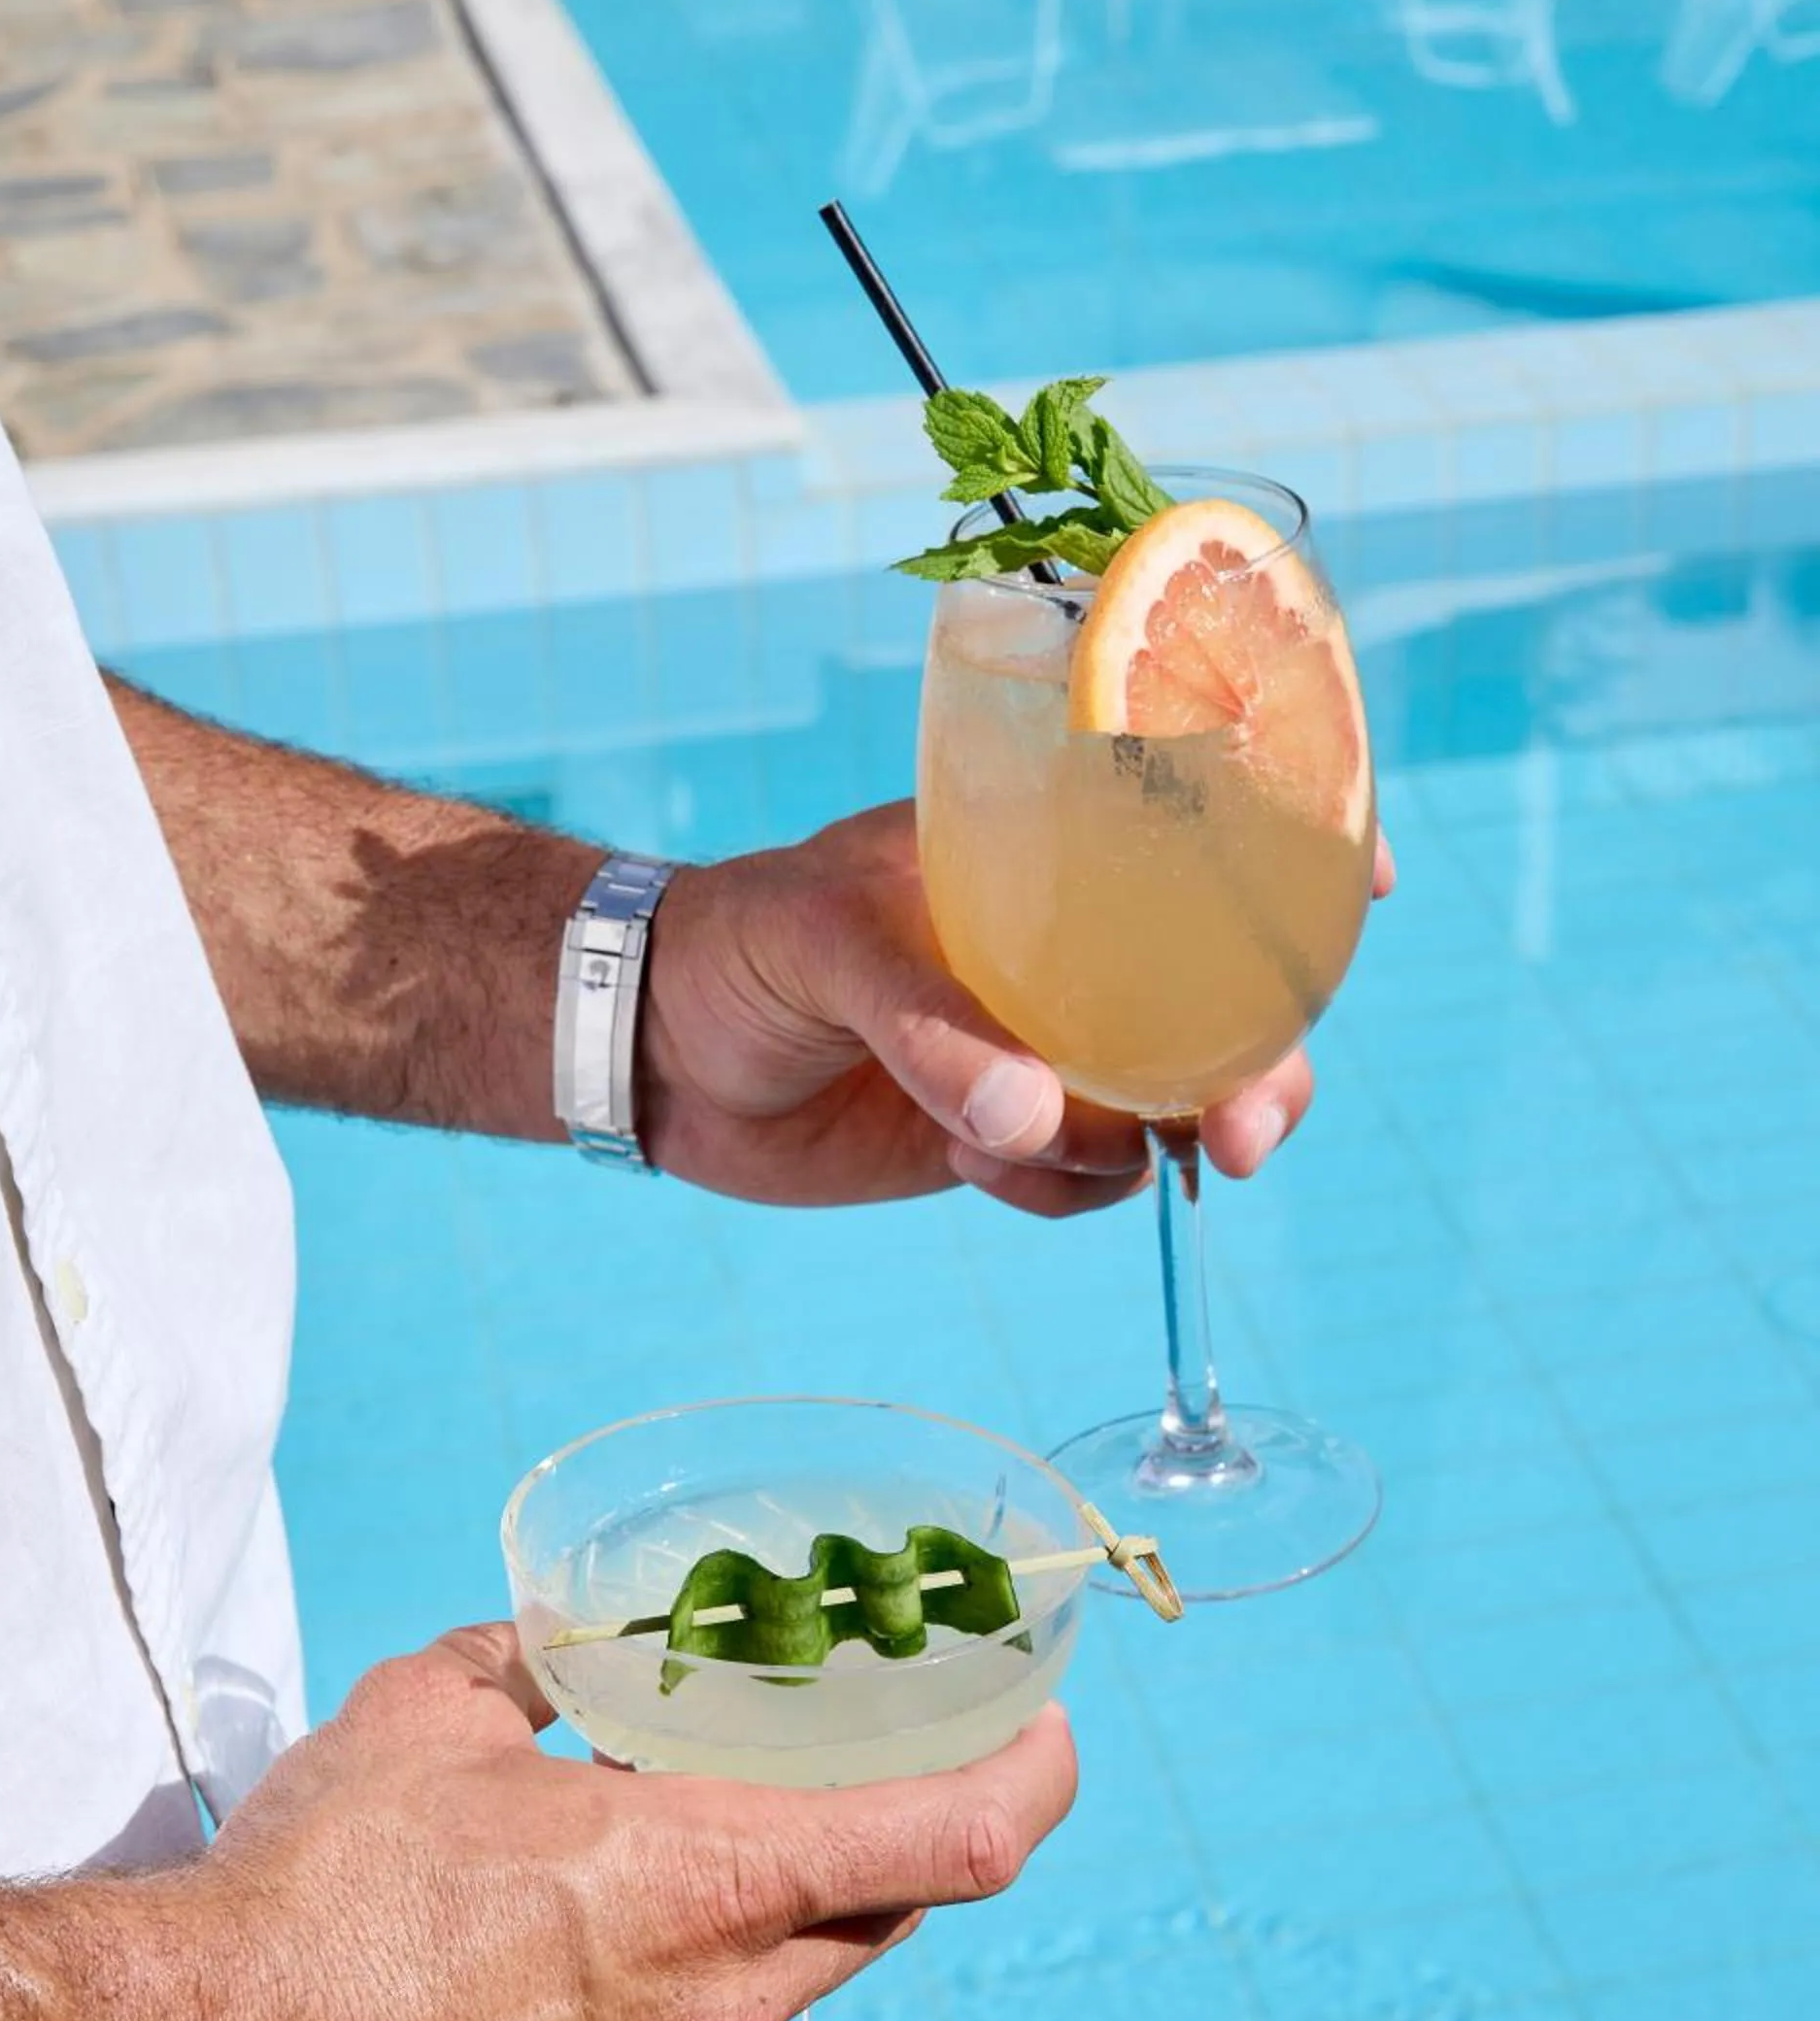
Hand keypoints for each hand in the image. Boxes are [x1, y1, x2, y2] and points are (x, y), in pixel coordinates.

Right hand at [115, 1624, 1076, 2020]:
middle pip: (893, 1906)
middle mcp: (720, 1997)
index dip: (1036, 1774)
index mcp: (710, 1877)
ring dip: (790, 1893)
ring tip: (707, 1819)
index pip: (963, 1840)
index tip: (1045, 1721)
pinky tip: (601, 1919)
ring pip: (797, 1973)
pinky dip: (700, 1962)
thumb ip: (533, 1660)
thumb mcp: (432, 1713)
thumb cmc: (317, 1889)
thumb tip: (566, 1639)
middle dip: (906, 1821)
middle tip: (876, 1745)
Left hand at [639, 802, 1393, 1216]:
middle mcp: (1070, 951)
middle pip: (1224, 1003)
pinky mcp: (1011, 1134)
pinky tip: (973, 1166)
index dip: (1301, 849)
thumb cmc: (737, 943)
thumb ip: (929, 1027)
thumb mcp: (826, 944)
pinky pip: (1089, 1178)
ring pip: (1168, 1107)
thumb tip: (1032, 1115)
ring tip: (1020, 1149)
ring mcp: (1049, 1046)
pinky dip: (1053, 1188)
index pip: (1198, 832)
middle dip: (1259, 1071)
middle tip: (1242, 1138)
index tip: (1367, 883)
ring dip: (1134, 1150)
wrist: (653, 1053)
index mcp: (1044, 854)